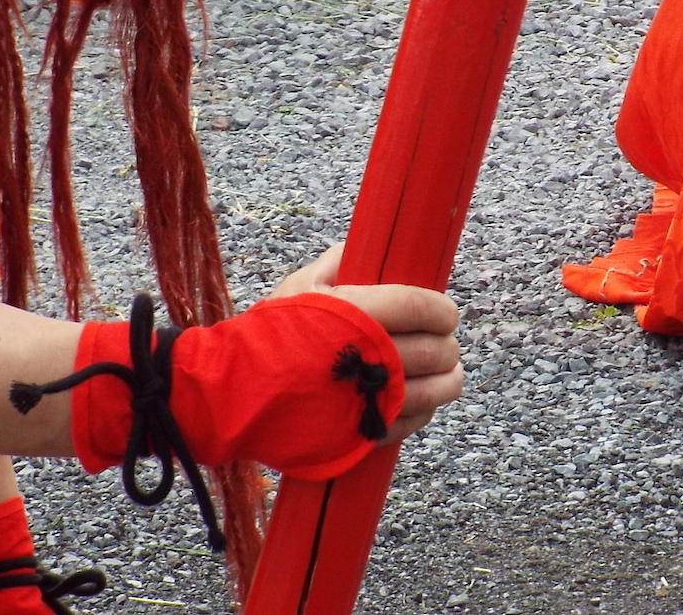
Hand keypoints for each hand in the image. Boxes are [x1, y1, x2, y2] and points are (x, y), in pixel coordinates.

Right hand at [272, 244, 462, 443]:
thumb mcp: (300, 284)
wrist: (232, 390)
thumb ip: (342, 260)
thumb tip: (376, 248)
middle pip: (432, 350)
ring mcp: (364, 399)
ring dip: (447, 380)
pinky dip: (424, 411)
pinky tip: (424, 400)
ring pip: (430, 391)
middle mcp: (365, 356)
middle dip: (446, 345)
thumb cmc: (270, 332)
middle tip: (445, 340)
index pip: (419, 306)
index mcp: (354, 313)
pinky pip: (409, 423)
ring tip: (449, 372)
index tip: (447, 313)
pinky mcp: (358, 434)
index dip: (441, 309)